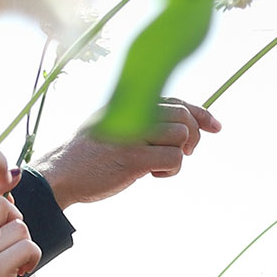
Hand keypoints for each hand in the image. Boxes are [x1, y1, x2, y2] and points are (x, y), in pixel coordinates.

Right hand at [0, 201, 41, 276]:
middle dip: (15, 218)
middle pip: (1, 204)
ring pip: (19, 227)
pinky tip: (24, 270)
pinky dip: (33, 256)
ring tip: (19, 261)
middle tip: (14, 242)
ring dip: (26, 243)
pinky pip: (27, 247)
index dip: (1, 202)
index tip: (5, 225)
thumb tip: (9, 192)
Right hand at [32, 99, 219, 205]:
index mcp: (128, 103)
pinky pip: (174, 159)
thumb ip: (138, 119)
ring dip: (179, 155)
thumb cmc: (88, 155)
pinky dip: (171, 171)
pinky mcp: (134, 158)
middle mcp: (132, 112)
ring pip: (181, 136)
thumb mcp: (111, 125)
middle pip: (183, 116)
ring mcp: (133, 134)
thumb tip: (176, 123)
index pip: (175, 101)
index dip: (201, 113)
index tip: (215, 126)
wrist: (61, 174)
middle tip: (183, 153)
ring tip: (158, 166)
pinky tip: (153, 175)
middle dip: (192, 136)